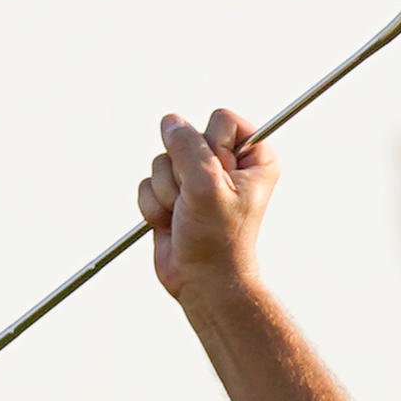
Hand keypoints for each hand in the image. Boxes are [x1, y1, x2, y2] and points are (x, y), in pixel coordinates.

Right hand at [137, 109, 276, 300]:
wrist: (202, 281)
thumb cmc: (218, 240)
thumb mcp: (206, 185)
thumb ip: (187, 147)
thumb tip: (170, 122)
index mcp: (252, 157)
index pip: (222, 119)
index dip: (212, 147)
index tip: (220, 178)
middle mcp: (226, 163)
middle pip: (186, 136)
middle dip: (183, 172)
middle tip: (199, 202)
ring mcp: (196, 178)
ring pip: (162, 160)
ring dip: (168, 192)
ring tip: (186, 215)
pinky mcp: (173, 193)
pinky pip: (148, 183)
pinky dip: (155, 206)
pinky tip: (173, 223)